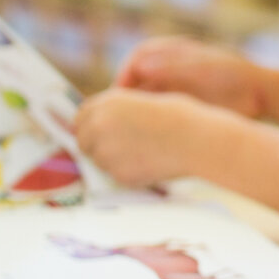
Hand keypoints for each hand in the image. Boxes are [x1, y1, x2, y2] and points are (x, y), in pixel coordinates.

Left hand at [74, 88, 227, 187]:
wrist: (196, 140)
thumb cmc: (180, 117)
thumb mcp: (144, 102)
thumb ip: (119, 112)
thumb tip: (107, 126)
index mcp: (106, 103)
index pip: (81, 117)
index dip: (90, 126)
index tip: (100, 133)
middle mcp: (99, 125)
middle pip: (83, 141)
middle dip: (96, 145)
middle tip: (120, 149)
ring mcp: (106, 152)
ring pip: (99, 161)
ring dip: (113, 160)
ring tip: (143, 155)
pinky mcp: (118, 174)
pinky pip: (116, 176)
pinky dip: (128, 173)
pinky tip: (150, 164)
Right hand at [115, 36, 269, 116]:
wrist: (261, 94)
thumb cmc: (234, 74)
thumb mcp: (203, 68)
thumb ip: (173, 67)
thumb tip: (140, 67)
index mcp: (172, 51)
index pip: (139, 58)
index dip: (126, 74)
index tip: (120, 93)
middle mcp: (169, 68)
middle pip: (138, 80)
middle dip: (127, 97)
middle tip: (120, 115)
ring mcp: (175, 86)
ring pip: (146, 98)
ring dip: (137, 110)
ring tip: (132, 126)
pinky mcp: (182, 104)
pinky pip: (159, 111)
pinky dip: (151, 120)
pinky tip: (150, 132)